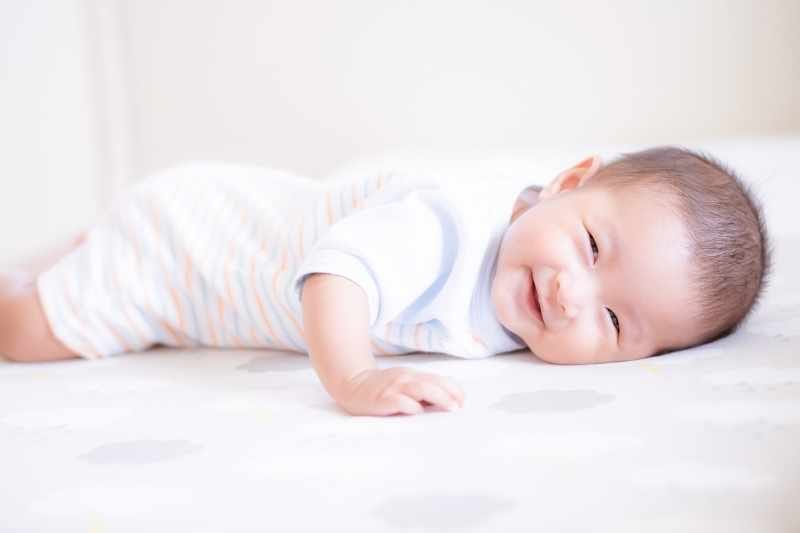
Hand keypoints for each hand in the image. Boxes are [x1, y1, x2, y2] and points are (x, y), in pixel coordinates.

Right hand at [336, 367, 464, 415]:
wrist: (353, 383)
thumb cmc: (383, 388)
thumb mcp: (405, 384)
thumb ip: (423, 391)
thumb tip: (447, 404)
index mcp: (414, 376)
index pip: (439, 380)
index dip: (453, 390)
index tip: (463, 401)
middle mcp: (406, 379)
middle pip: (433, 383)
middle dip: (449, 395)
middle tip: (459, 408)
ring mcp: (394, 388)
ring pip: (421, 389)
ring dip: (438, 397)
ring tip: (449, 408)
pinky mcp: (382, 399)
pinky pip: (399, 401)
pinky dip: (410, 406)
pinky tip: (417, 411)